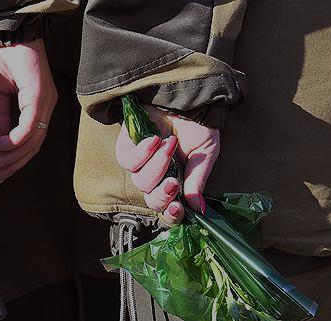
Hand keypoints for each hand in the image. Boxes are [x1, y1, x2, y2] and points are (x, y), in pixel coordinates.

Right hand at [0, 39, 57, 187]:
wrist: (8, 31)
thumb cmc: (6, 56)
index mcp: (39, 108)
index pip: (29, 145)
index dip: (11, 163)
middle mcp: (47, 108)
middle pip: (32, 149)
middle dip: (8, 168)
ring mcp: (45, 102)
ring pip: (31, 142)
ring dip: (7, 159)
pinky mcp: (39, 95)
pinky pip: (28, 126)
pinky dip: (11, 140)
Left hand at [115, 106, 219, 223]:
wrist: (187, 96)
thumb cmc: (197, 124)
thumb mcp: (204, 154)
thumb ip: (197, 181)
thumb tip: (199, 209)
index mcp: (177, 182)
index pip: (169, 209)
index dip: (171, 215)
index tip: (177, 208)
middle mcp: (157, 176)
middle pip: (152, 201)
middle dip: (163, 193)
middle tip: (174, 180)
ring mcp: (140, 163)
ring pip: (141, 181)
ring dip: (157, 165)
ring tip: (169, 144)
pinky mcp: (126, 147)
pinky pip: (127, 161)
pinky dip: (141, 152)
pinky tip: (154, 139)